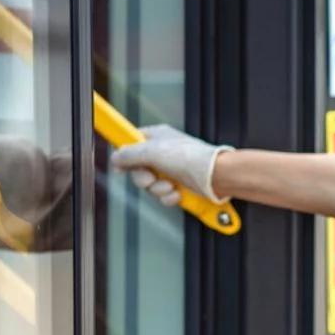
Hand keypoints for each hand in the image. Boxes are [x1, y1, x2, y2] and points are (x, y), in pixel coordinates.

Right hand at [109, 124, 232, 206]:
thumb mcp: (154, 152)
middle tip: (151, 178)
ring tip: (170, 186)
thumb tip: (116, 158)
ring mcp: (172, 169)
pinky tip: (177, 194)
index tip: (121, 166)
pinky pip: (164, 194)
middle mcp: (165, 152)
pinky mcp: (180, 184)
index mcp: (159, 137)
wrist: (218, 177)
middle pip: (139, 168)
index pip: (133, 142)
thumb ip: (130, 154)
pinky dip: (169, 197)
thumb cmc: (194, 159)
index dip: (126, 155)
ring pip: (151, 184)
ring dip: (158, 189)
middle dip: (144, 178)